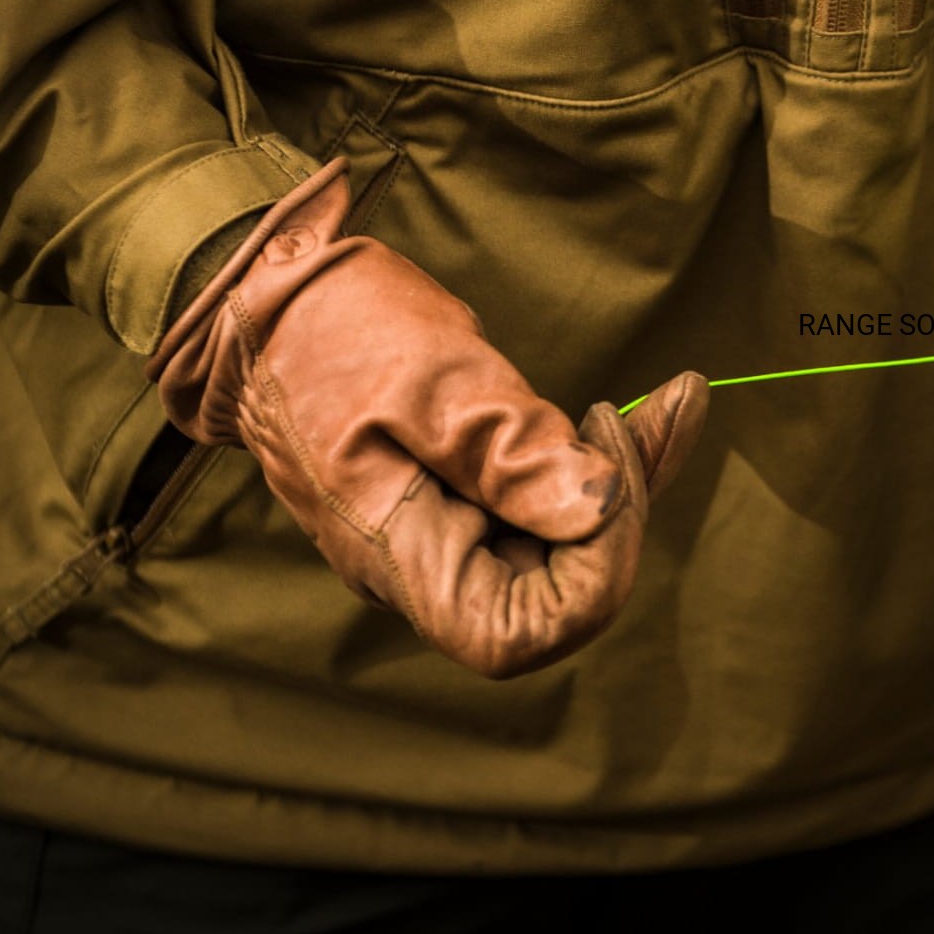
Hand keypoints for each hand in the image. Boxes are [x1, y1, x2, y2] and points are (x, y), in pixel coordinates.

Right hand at [147, 159, 708, 677]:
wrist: (262, 298)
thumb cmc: (329, 330)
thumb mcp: (427, 378)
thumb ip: (509, 450)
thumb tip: (600, 510)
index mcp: (400, 556)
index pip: (517, 634)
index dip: (590, 576)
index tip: (605, 474)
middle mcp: (427, 568)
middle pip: (557, 595)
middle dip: (624, 511)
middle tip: (660, 409)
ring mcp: (447, 536)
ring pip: (562, 548)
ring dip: (625, 480)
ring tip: (671, 400)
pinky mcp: (465, 498)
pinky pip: (546, 506)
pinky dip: (600, 464)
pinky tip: (646, 406)